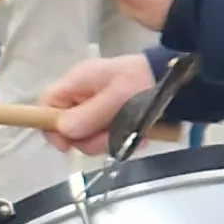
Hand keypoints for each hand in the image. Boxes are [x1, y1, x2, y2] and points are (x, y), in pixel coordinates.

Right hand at [38, 54, 159, 154]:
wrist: (177, 79)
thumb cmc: (145, 81)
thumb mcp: (118, 96)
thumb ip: (89, 114)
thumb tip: (63, 130)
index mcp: (78, 81)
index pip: (46, 104)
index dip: (49, 126)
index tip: (67, 144)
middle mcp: (82, 95)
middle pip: (66, 126)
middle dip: (87, 138)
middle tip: (110, 138)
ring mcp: (95, 107)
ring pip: (85, 135)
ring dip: (106, 141)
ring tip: (130, 134)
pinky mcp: (110, 117)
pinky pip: (104, 136)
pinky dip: (119, 139)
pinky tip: (136, 134)